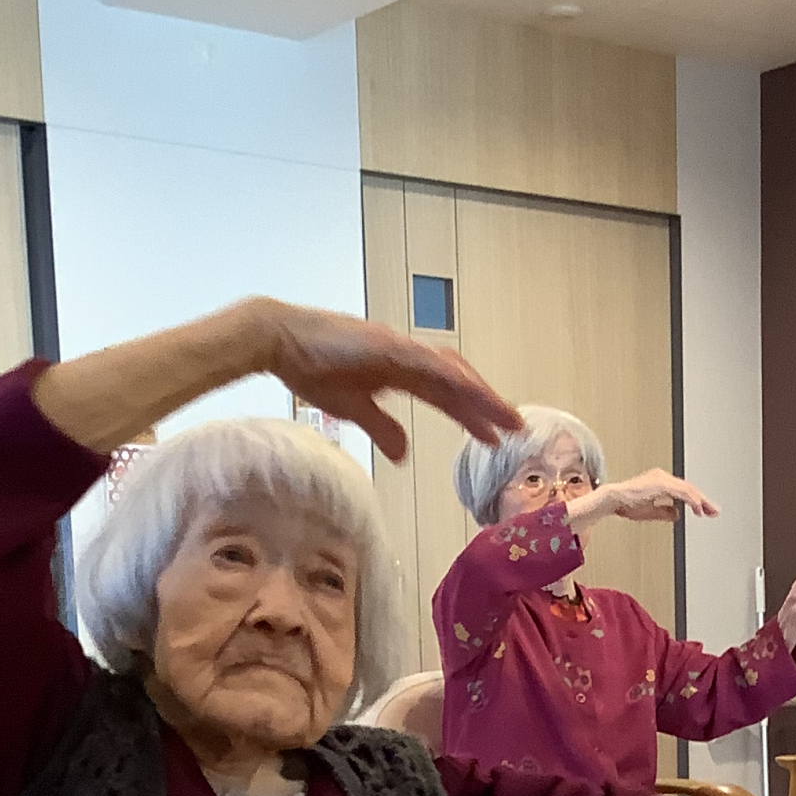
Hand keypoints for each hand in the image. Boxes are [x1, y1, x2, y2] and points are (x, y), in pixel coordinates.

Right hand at [254, 299, 520, 463]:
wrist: (279, 340)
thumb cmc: (311, 368)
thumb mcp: (353, 410)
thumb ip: (381, 428)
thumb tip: (402, 455)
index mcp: (399, 370)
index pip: (445, 395)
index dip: (471, 416)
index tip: (494, 438)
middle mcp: (406, 355)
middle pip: (456, 382)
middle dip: (487, 405)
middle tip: (516, 429)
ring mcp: (398, 347)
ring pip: (450, 371)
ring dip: (479, 393)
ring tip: (505, 417)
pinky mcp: (385, 344)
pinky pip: (425, 363)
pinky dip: (450, 377)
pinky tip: (470, 392)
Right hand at [594, 468, 718, 524]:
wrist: (613, 499)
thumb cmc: (626, 504)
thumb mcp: (651, 511)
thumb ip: (665, 511)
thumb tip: (677, 514)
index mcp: (661, 481)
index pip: (684, 491)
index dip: (696, 501)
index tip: (705, 511)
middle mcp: (663, 477)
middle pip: (689, 489)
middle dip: (703, 501)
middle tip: (714, 511)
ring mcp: (662, 478)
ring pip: (688, 489)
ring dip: (700, 501)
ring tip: (708, 512)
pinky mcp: (661, 483)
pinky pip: (681, 492)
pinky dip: (691, 500)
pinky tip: (698, 508)